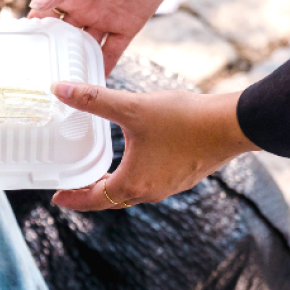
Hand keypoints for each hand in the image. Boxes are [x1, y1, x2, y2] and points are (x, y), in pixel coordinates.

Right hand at [28, 0, 207, 73]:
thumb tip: (33, 6)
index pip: (44, 17)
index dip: (34, 34)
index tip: (20, 55)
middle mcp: (83, 9)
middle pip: (63, 38)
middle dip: (53, 56)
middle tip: (39, 80)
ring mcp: (104, 19)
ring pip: (86, 49)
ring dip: (77, 66)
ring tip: (65, 89)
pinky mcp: (127, 27)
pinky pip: (112, 53)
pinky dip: (104, 69)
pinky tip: (94, 87)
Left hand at [49, 82, 258, 210]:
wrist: (232, 124)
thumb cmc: (183, 119)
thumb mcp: (132, 107)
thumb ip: (93, 100)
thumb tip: (59, 89)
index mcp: (133, 183)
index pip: (94, 200)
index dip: (73, 199)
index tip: (57, 198)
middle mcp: (150, 191)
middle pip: (111, 199)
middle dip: (88, 194)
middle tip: (71, 187)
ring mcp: (169, 186)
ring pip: (131, 192)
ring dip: (112, 187)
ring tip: (98, 175)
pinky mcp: (183, 176)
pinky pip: (149, 183)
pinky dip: (133, 178)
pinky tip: (134, 161)